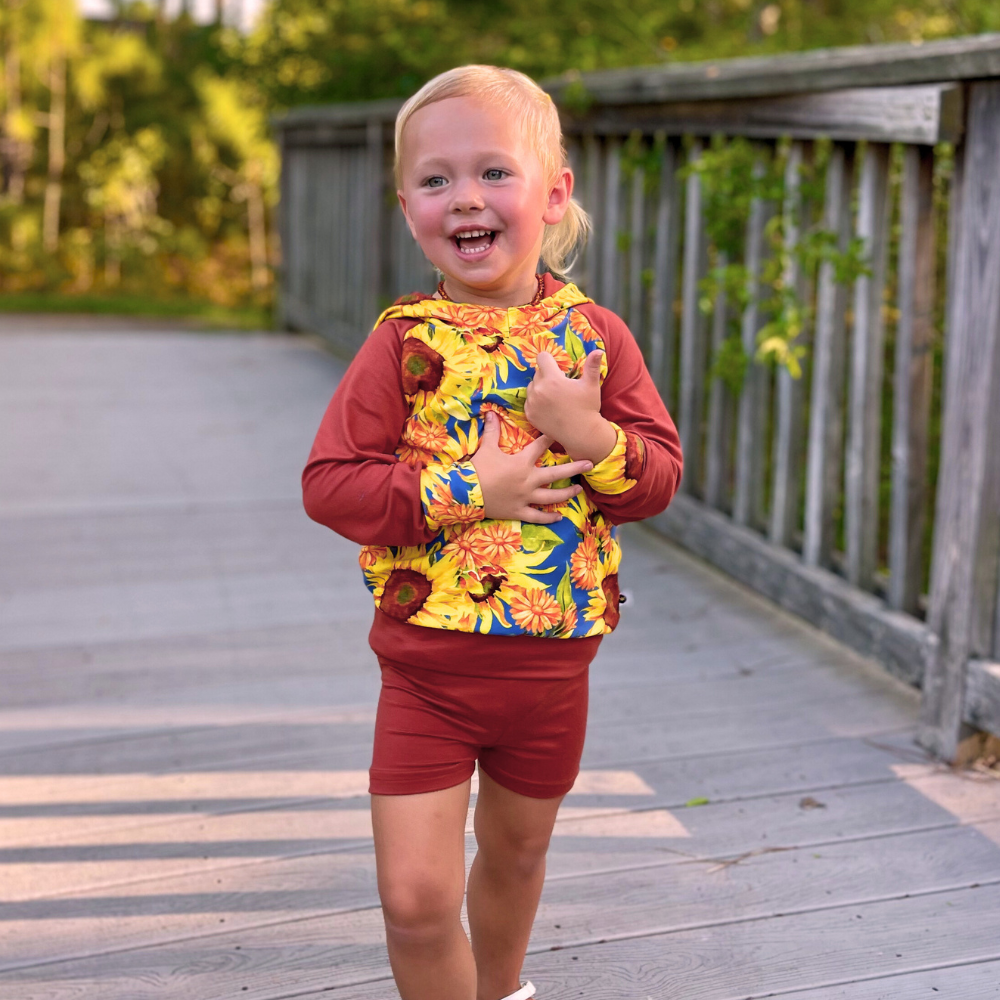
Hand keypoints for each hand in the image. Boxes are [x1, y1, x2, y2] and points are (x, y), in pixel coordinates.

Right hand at [471, 410, 592, 522]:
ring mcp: (525, 498)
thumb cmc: (477, 469)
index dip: (550, 439)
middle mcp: (528, 480)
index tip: (561, 433)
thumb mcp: (486, 448)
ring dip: (566, 493)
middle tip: (590, 464)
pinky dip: (548, 517)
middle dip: (574, 468)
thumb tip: (490, 412)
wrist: (466, 493)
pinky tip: (559, 516)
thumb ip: (492, 431)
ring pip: (551, 497)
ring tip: (578, 490)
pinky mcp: (519, 511)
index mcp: (522, 462)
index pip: (540, 447)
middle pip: (556, 474)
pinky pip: (537, 516)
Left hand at [524, 350, 617, 465]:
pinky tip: (548, 407)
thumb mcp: (591, 385)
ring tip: (554, 396)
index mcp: (552, 379)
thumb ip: (592, 366)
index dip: (550, 360)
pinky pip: (529, 401)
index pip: (542, 357)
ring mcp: (532, 402)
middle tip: (560, 385)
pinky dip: (536, 401)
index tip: (557, 367)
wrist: (581, 434)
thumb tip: (598, 350)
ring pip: (531, 386)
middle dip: (547, 375)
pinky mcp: (529, 414)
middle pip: (537, 372)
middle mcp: (539, 389)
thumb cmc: (588, 408)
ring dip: (539, 387)